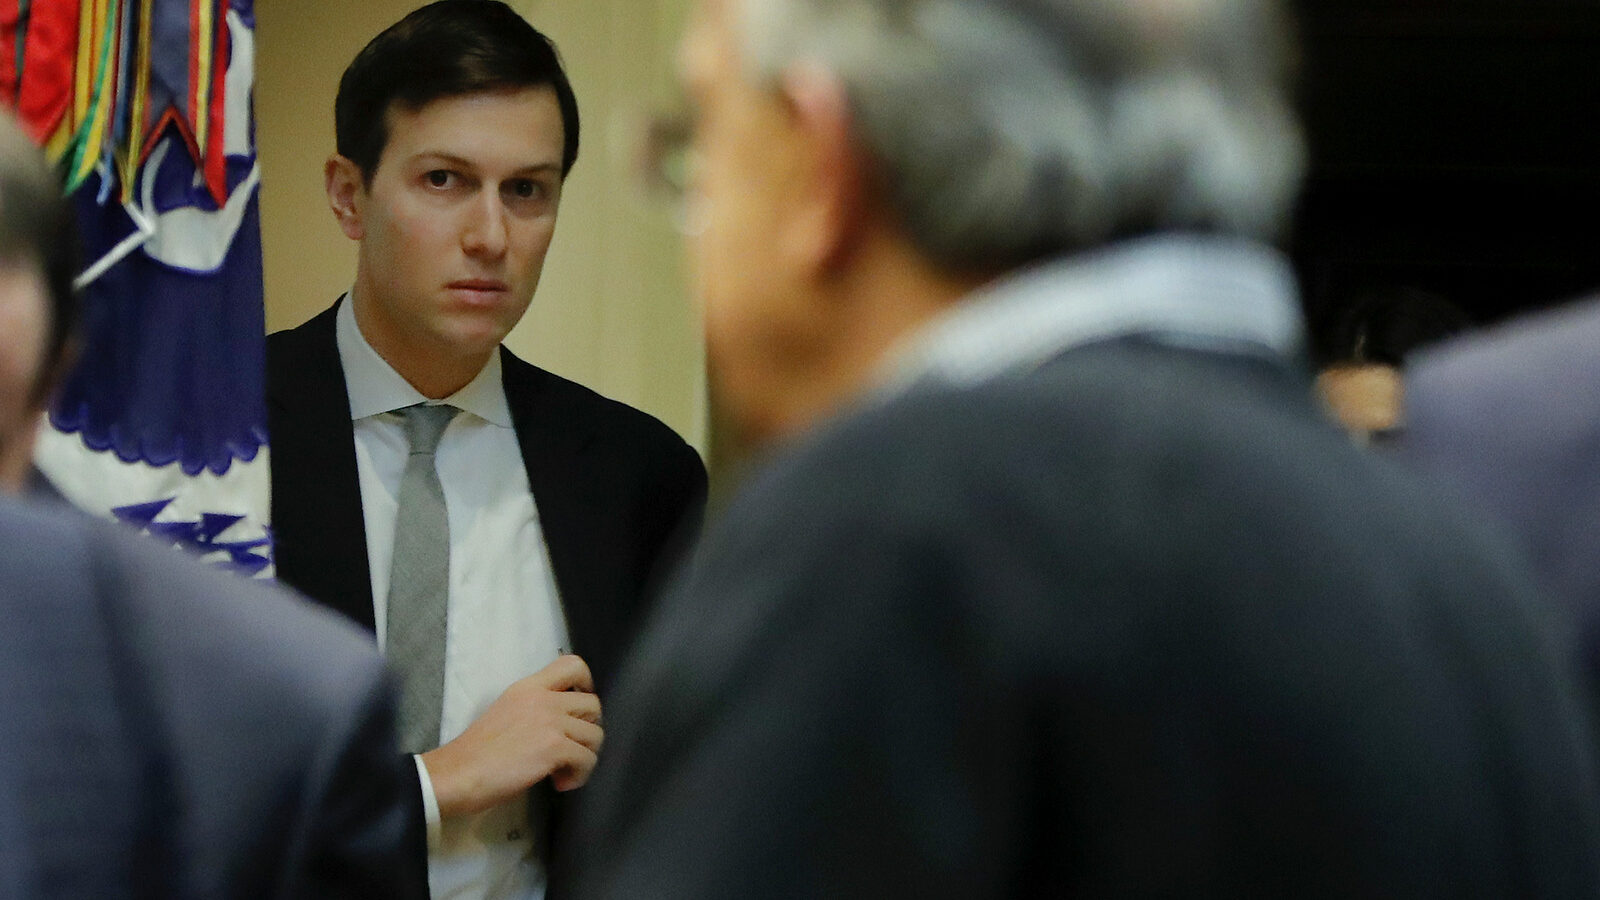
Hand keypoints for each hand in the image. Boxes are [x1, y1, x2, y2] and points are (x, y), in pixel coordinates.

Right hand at [420, 654, 602, 818]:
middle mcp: (543, 698)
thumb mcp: (506, 711)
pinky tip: (558, 782)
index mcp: (528, 687)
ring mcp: (551, 722)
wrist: (458, 773)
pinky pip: (588, 760)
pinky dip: (579, 776)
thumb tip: (561, 724)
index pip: (573, 664)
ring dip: (584, 757)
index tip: (577, 710)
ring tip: (561, 771)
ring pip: (596, 735)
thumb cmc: (476, 751)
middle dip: (587, 730)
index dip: (587, 685)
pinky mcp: (555, 747)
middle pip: (593, 704)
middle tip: (569, 748)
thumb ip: (534, 708)